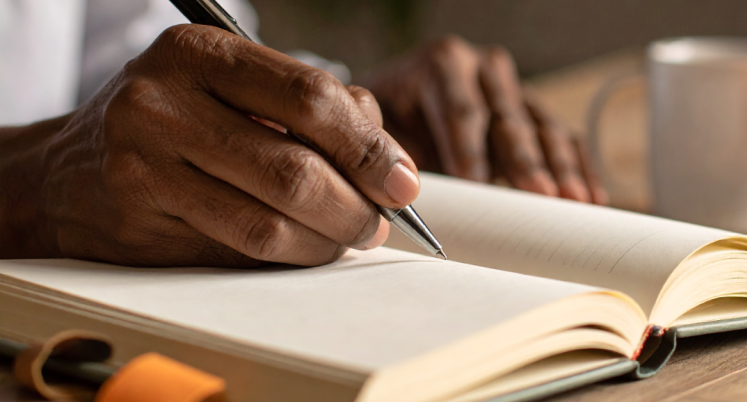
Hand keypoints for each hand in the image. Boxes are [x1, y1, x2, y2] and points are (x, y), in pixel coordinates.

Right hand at [0, 25, 416, 266]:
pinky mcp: (140, 218)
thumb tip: (390, 161)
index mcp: (200, 52)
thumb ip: (313, 109)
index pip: (310, 97)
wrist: (66, 171)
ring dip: (328, 239)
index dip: (369, 147)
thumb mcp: (234, 89)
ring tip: (347, 237)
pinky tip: (306, 248)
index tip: (403, 181)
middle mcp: (164, 100)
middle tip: (379, 222)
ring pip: (270, 220)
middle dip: (355, 205)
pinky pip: (240, 250)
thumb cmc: (174, 123)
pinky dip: (290, 256)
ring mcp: (144, 162)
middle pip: (295, 167)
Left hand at [362, 36, 606, 203]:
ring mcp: (515, 91)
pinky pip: (565, 139)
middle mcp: (485, 69)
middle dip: (524, 161)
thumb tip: (402, 191)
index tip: (476, 185)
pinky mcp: (536, 115)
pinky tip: (592, 196)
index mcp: (442, 63)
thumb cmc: (389, 125)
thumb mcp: (380, 129)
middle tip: (539, 194)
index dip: (469, 149)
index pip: (461, 109)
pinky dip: (580, 168)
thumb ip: (390, 151)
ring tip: (573, 200)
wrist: (401, 109)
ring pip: (544, 127)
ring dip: (561, 167)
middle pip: (508, 118)